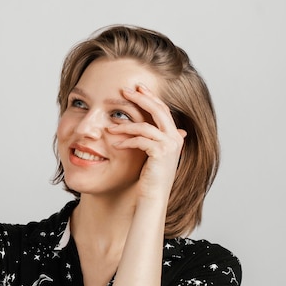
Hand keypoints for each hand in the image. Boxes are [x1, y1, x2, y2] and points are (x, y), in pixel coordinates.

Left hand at [107, 84, 185, 200]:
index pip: (163, 110)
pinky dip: (126, 141)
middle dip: (141, 98)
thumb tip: (149, 127)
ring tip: (109, 127)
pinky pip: (140, 140)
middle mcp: (175, 138)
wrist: (154, 197)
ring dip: (125, 125)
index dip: (150, 97)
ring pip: (145, 126)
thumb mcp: (152, 154)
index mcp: (175, 135)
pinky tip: (115, 144)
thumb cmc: (150, 178)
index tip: (137, 88)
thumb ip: (153, 139)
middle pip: (158, 110)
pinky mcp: (160, 153)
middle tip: (125, 90)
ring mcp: (170, 145)